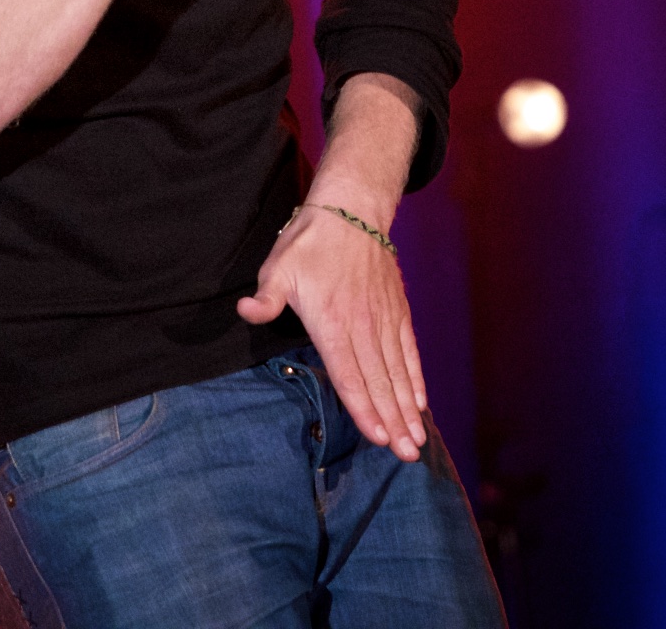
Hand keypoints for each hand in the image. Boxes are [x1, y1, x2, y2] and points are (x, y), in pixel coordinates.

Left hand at [237, 202, 428, 460]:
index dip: (363, 408)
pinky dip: (415, 377)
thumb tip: (245, 311)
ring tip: (416, 439)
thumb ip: (265, 297)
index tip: (377, 437)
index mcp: (333, 322)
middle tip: (406, 455)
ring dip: (407, 408)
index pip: (349, 374)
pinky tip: (420, 403)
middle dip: (392, 421)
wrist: (351, 211)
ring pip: (397, 372)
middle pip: (379, 382)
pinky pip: (408, 350)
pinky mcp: (397, 311)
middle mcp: (363, 326)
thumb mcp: (278, 266)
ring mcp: (384, 319)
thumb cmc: (309, 243)